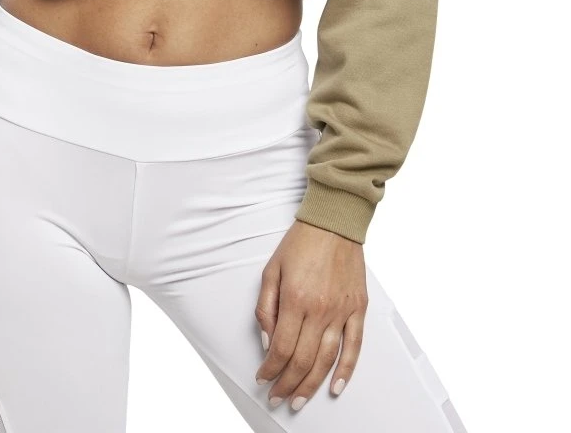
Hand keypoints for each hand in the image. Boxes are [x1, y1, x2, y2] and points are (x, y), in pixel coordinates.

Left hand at [254, 219, 367, 410]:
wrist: (334, 222)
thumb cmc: (300, 243)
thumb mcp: (271, 270)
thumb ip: (266, 307)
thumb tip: (268, 341)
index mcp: (296, 298)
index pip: (282, 347)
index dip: (271, 369)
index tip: (263, 378)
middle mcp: (320, 309)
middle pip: (303, 359)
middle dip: (288, 384)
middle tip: (278, 397)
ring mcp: (342, 310)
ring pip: (327, 359)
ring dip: (312, 385)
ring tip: (299, 400)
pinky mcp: (358, 309)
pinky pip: (354, 347)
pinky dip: (346, 370)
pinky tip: (335, 386)